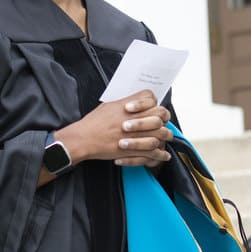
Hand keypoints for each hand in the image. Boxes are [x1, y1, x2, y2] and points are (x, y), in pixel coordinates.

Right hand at [56, 93, 174, 167]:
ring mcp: (135, 135)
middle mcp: (134, 119)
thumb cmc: (93, 123)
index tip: (152, 107)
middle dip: (164, 118)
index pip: (150, 97)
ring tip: (166, 138)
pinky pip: (153, 152)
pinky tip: (164, 154)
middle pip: (160, 114)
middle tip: (163, 122)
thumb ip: (125, 102)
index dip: (153, 102)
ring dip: (165, 136)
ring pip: (160, 133)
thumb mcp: (109, 105)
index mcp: (128, 106)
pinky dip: (161, 154)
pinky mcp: (134, 150)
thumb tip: (135, 102)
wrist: (84, 139)